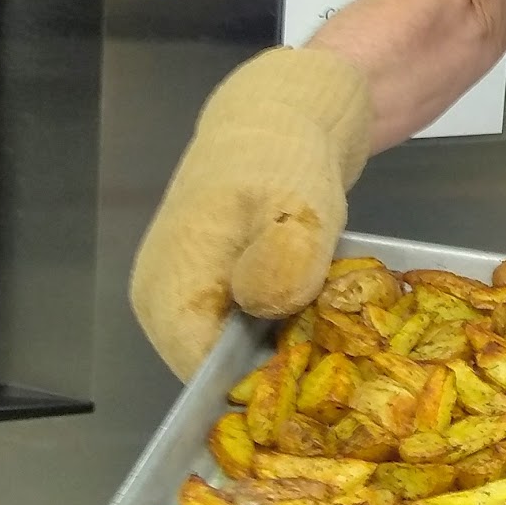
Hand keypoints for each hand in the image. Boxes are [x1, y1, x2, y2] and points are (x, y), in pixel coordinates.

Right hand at [130, 49, 372, 378]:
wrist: (277, 115)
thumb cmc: (280, 157)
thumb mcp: (297, 208)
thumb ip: (283, 263)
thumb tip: (265, 308)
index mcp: (169, 294)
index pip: (206, 380)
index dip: (264, 388)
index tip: (322, 383)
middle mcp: (164, 308)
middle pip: (219, 373)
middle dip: (278, 373)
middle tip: (341, 365)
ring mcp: (185, 299)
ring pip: (236, 353)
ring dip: (284, 349)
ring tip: (337, 338)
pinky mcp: (211, 290)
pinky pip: (246, 330)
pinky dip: (283, 328)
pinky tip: (322, 316)